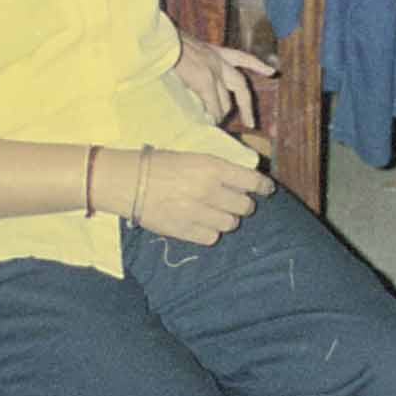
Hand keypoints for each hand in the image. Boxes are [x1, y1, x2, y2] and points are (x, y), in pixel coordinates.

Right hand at [124, 148, 274, 244]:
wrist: (128, 181)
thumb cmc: (160, 164)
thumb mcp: (194, 157)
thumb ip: (219, 169)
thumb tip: (243, 180)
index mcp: (212, 168)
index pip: (251, 181)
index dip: (264, 187)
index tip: (267, 190)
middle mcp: (208, 191)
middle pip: (245, 206)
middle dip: (244, 204)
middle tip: (235, 201)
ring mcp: (197, 213)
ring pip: (231, 224)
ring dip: (228, 219)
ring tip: (216, 212)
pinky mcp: (185, 231)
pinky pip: (212, 238)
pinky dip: (211, 232)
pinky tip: (202, 223)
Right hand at [172, 37, 272, 131]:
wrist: (162, 41)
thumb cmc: (167, 44)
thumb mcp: (189, 49)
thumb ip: (198, 61)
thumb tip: (195, 77)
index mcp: (215, 51)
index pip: (243, 57)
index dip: (258, 65)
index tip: (272, 72)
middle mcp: (219, 60)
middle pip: (241, 86)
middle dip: (247, 107)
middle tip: (251, 123)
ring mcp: (214, 72)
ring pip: (226, 101)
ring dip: (221, 114)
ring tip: (217, 124)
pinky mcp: (205, 82)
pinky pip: (213, 106)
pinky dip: (212, 116)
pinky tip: (209, 123)